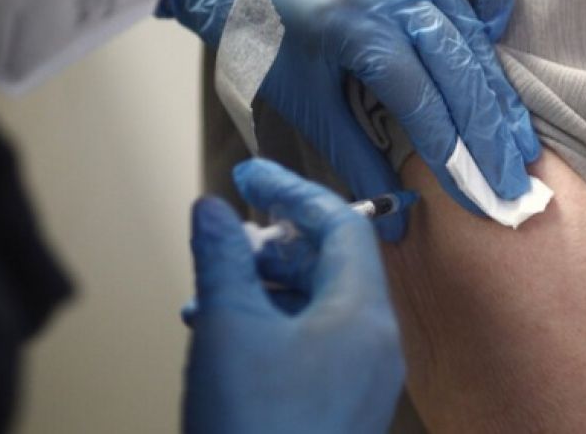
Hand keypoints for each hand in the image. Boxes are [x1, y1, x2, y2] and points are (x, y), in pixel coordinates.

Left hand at [159, 0, 540, 236]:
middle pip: (460, 73)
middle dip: (491, 138)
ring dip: (498, 88)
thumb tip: (394, 219)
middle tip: (516, 184)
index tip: (481, 198)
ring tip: (517, 136)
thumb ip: (351, 154)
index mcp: (356, 29)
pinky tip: (490, 25)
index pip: (425, 106)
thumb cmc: (260, 23)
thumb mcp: (299, 93)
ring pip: (473, 26)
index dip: (456, 159)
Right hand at [182, 159, 404, 433]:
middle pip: (331, 264)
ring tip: (214, 289)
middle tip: (228, 235)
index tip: (252, 177)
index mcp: (363, 316)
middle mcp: (374, 346)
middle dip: (271, 244)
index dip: (291, 191)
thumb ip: (221, 256)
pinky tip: (225, 334)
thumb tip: (211, 213)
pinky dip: (270, 325)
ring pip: (316, 306)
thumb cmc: (258, 432)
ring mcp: (360, 382)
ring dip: (264, 286)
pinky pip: (312, 345)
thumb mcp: (228, 325)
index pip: (340, 225)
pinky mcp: (339, 408)